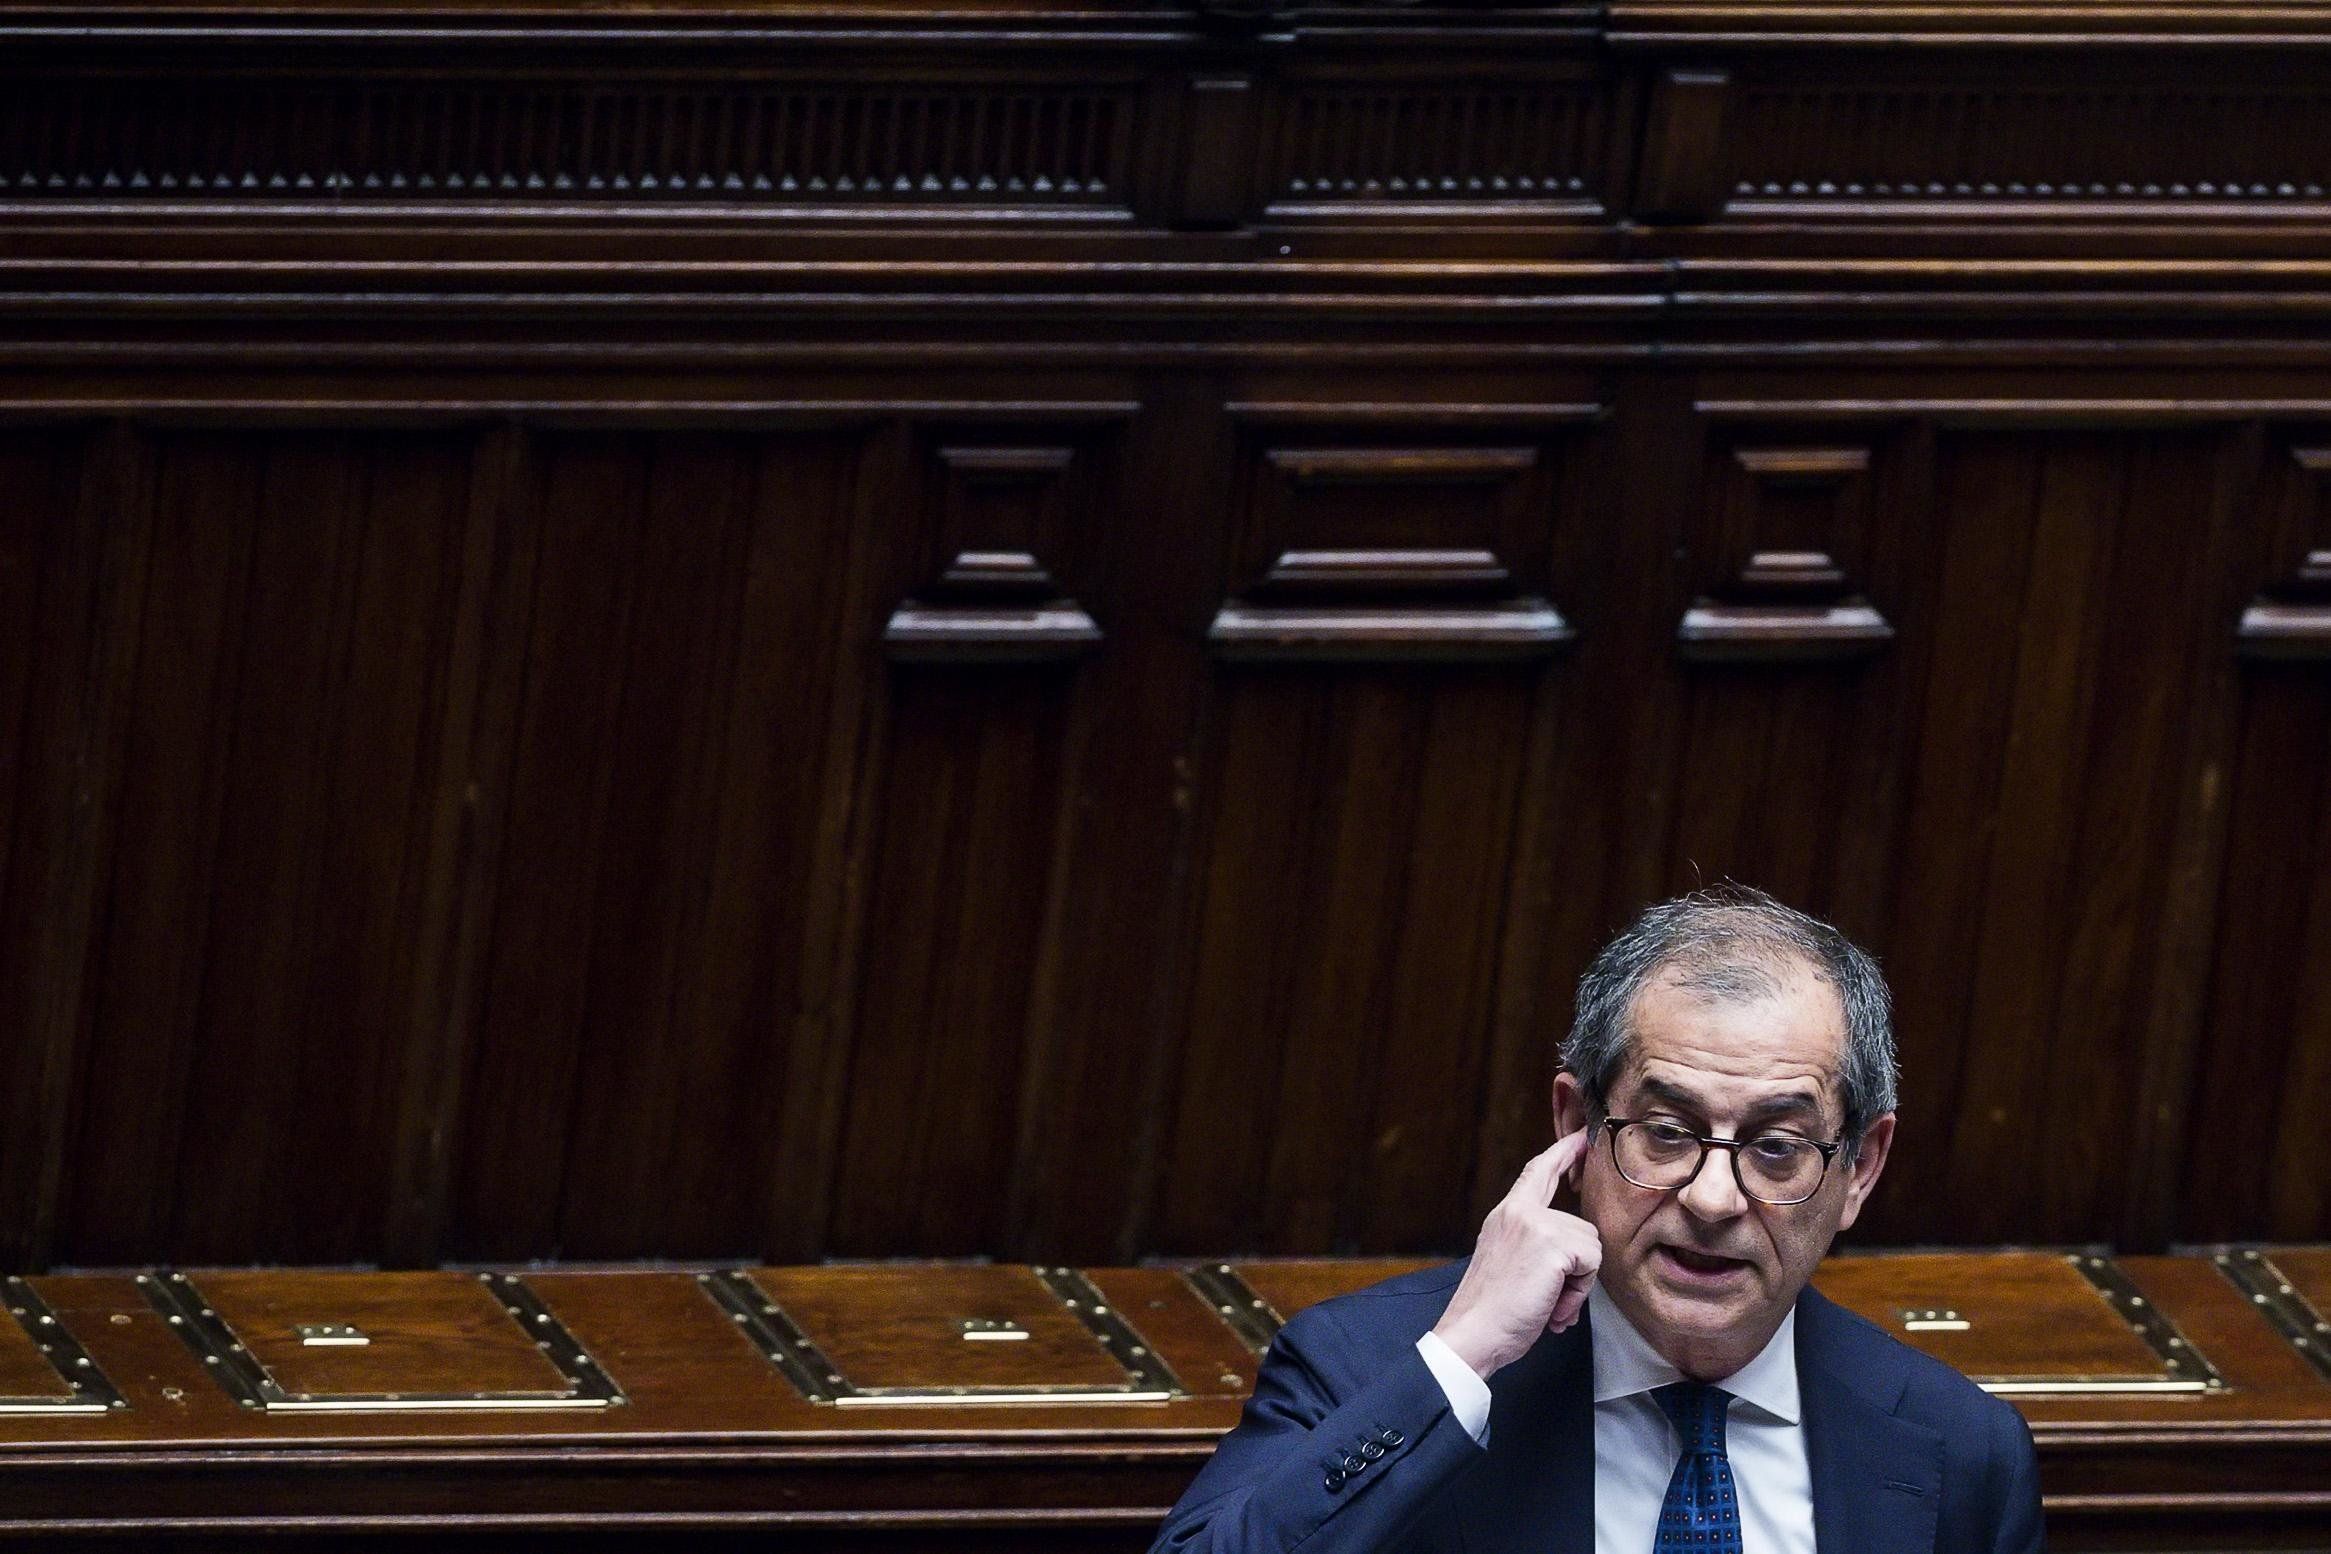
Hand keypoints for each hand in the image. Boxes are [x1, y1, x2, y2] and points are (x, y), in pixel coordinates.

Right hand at [1428, 1129, 1600, 1380]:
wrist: (1472, 1333)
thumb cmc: (1491, 1311)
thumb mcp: (1509, 1262)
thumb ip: (1536, 1246)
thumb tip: (1574, 1259)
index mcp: (1506, 1215)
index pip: (1537, 1172)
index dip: (1562, 1152)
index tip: (1580, 1138)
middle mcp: (1519, 1212)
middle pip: (1581, 1227)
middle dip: (1577, 1269)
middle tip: (1552, 1298)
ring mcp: (1536, 1224)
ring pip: (1590, 1247)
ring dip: (1578, 1284)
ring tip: (1548, 1304)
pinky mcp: (1553, 1244)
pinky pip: (1592, 1263)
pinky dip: (1580, 1292)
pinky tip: (1554, 1307)